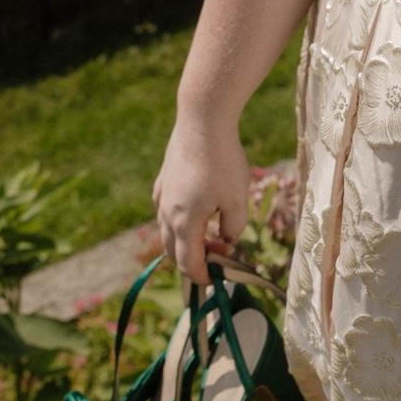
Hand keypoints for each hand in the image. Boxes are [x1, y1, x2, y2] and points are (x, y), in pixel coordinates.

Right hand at [153, 118, 249, 284]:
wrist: (202, 121)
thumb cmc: (223, 161)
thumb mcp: (237, 199)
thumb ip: (233, 228)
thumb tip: (226, 239)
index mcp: (184, 223)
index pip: (188, 264)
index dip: (202, 276)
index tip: (217, 280)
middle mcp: (166, 212)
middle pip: (174, 250)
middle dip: (195, 260)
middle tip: (219, 255)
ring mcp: (162, 194)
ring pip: (168, 229)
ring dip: (187, 239)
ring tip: (213, 230)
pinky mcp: (164, 178)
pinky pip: (166, 208)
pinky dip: (180, 219)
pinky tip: (198, 207)